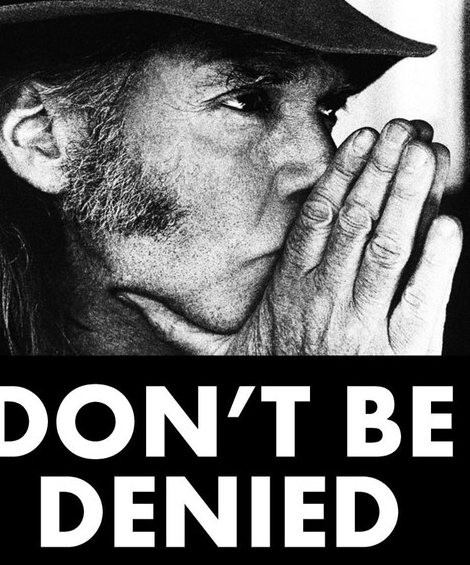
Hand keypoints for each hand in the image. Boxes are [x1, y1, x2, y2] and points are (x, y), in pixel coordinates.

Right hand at [128, 119, 462, 354]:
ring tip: (430, 150)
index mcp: (289, 295)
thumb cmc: (273, 386)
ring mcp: (367, 326)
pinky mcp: (405, 354)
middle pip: (356, 222)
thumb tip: (126, 294)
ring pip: (390, 248)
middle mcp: (328, 303)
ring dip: (411, 196)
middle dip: (383, 169)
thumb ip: (178, 325)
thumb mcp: (220, 357)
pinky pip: (423, 299)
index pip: (316, 222)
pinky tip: (450, 220)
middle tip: (405, 125)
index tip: (361, 138)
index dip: (341, 176)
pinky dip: (439, 260)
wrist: (315, 439)